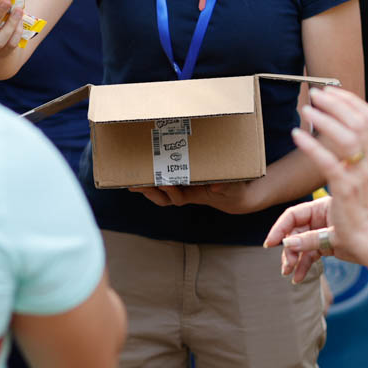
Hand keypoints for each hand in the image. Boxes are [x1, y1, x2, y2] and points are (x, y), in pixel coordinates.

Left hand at [128, 179, 265, 214]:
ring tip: (131, 180)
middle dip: (149, 190)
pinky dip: (152, 178)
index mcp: (196, 195)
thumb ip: (227, 186)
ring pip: (159, 191)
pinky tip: (141, 170)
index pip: (177, 197)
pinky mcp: (180, 179)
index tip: (162, 182)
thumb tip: (217, 186)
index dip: (168, 191)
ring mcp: (182, 187)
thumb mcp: (233, 188)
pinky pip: (163, 181)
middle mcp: (185, 192)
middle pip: (162, 197)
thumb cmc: (233, 190)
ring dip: (146, 186)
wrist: (236, 195)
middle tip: (135, 183)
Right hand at [264, 197, 338, 282]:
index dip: (279, 229)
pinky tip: (299, 277)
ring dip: (294, 259)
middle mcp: (320, 217)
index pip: (292, 215)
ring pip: (301, 245)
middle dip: (288, 249)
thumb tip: (287, 245)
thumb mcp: (334, 235)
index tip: (270, 243)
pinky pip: (311, 254)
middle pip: (295, 232)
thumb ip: (309, 240)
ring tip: (290, 274)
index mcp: (321, 207)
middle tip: (285, 266)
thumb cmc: (364, 232)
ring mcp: (324, 231)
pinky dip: (305, 265)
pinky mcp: (328, 244)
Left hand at [290, 86, 367, 261]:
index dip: (350, 100)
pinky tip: (297, 135)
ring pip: (346, 137)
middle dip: (336, 103)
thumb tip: (347, 131)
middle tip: (315, 94)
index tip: (332, 90)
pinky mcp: (346, 189)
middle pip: (358, 121)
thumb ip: (360, 153)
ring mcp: (360, 174)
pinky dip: (311, 145)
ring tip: (306, 110)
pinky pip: (327, 162)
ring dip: (324, 119)